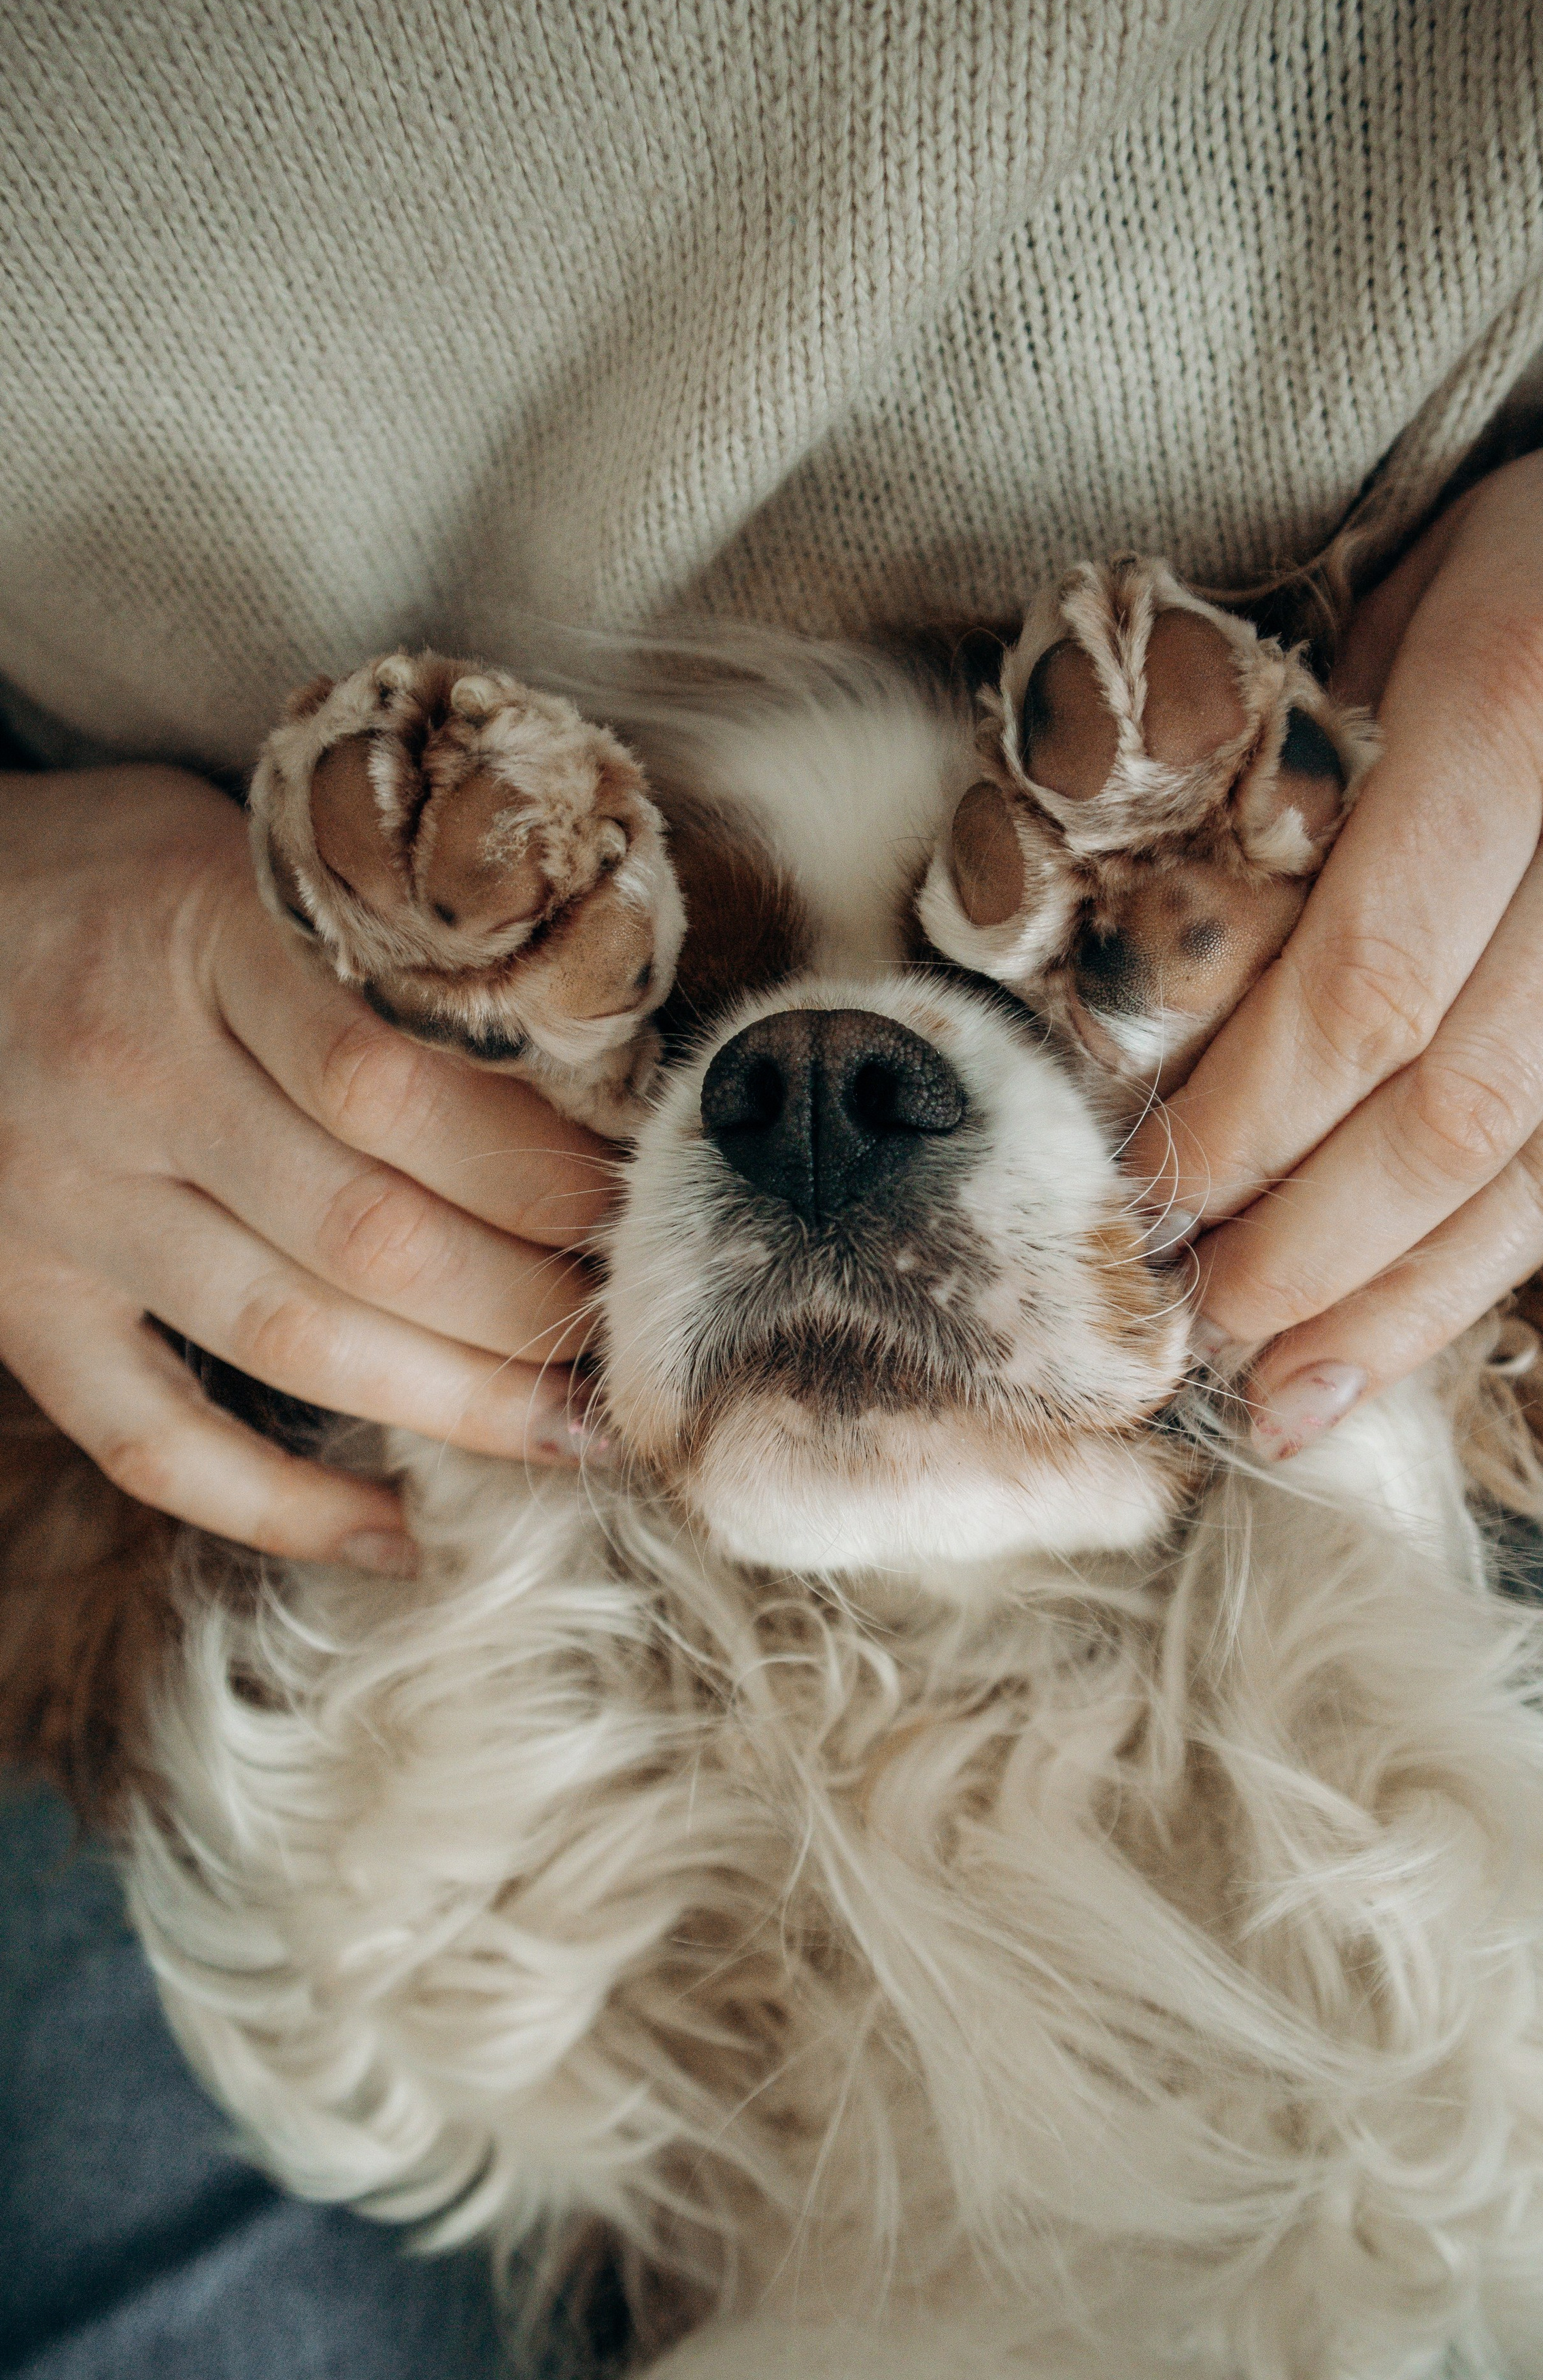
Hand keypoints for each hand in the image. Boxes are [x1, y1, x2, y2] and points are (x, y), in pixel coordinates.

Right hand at [0, 765, 613, 1564]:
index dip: (541, 1170)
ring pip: (290, 1341)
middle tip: (643, 1334)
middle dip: (531, 1303)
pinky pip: (151, 1442)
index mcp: (201, 938)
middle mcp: (128, 1078)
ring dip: (457, 1403)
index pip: (403, 1085)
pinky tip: (397, 1533)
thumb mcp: (248, 846)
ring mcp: (63, 1205)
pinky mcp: (20, 1300)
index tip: (643, 1208)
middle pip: (370, 1230)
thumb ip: (388, 946)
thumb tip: (594, 1063)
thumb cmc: (117, 873)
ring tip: (581, 1432)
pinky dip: (278, 1508)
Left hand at [1130, 396, 1542, 1455]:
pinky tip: (1407, 1333)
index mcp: (1519, 708)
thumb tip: (1186, 997)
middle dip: (1311, 1246)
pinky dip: (1505, 1259)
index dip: (1252, 1121)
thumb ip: (1313, 787)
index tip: (1150, 1200)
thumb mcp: (1411, 600)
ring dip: (1404, 1301)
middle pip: (1456, 1105)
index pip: (1366, 979)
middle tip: (1189, 1326)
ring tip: (1282, 1395)